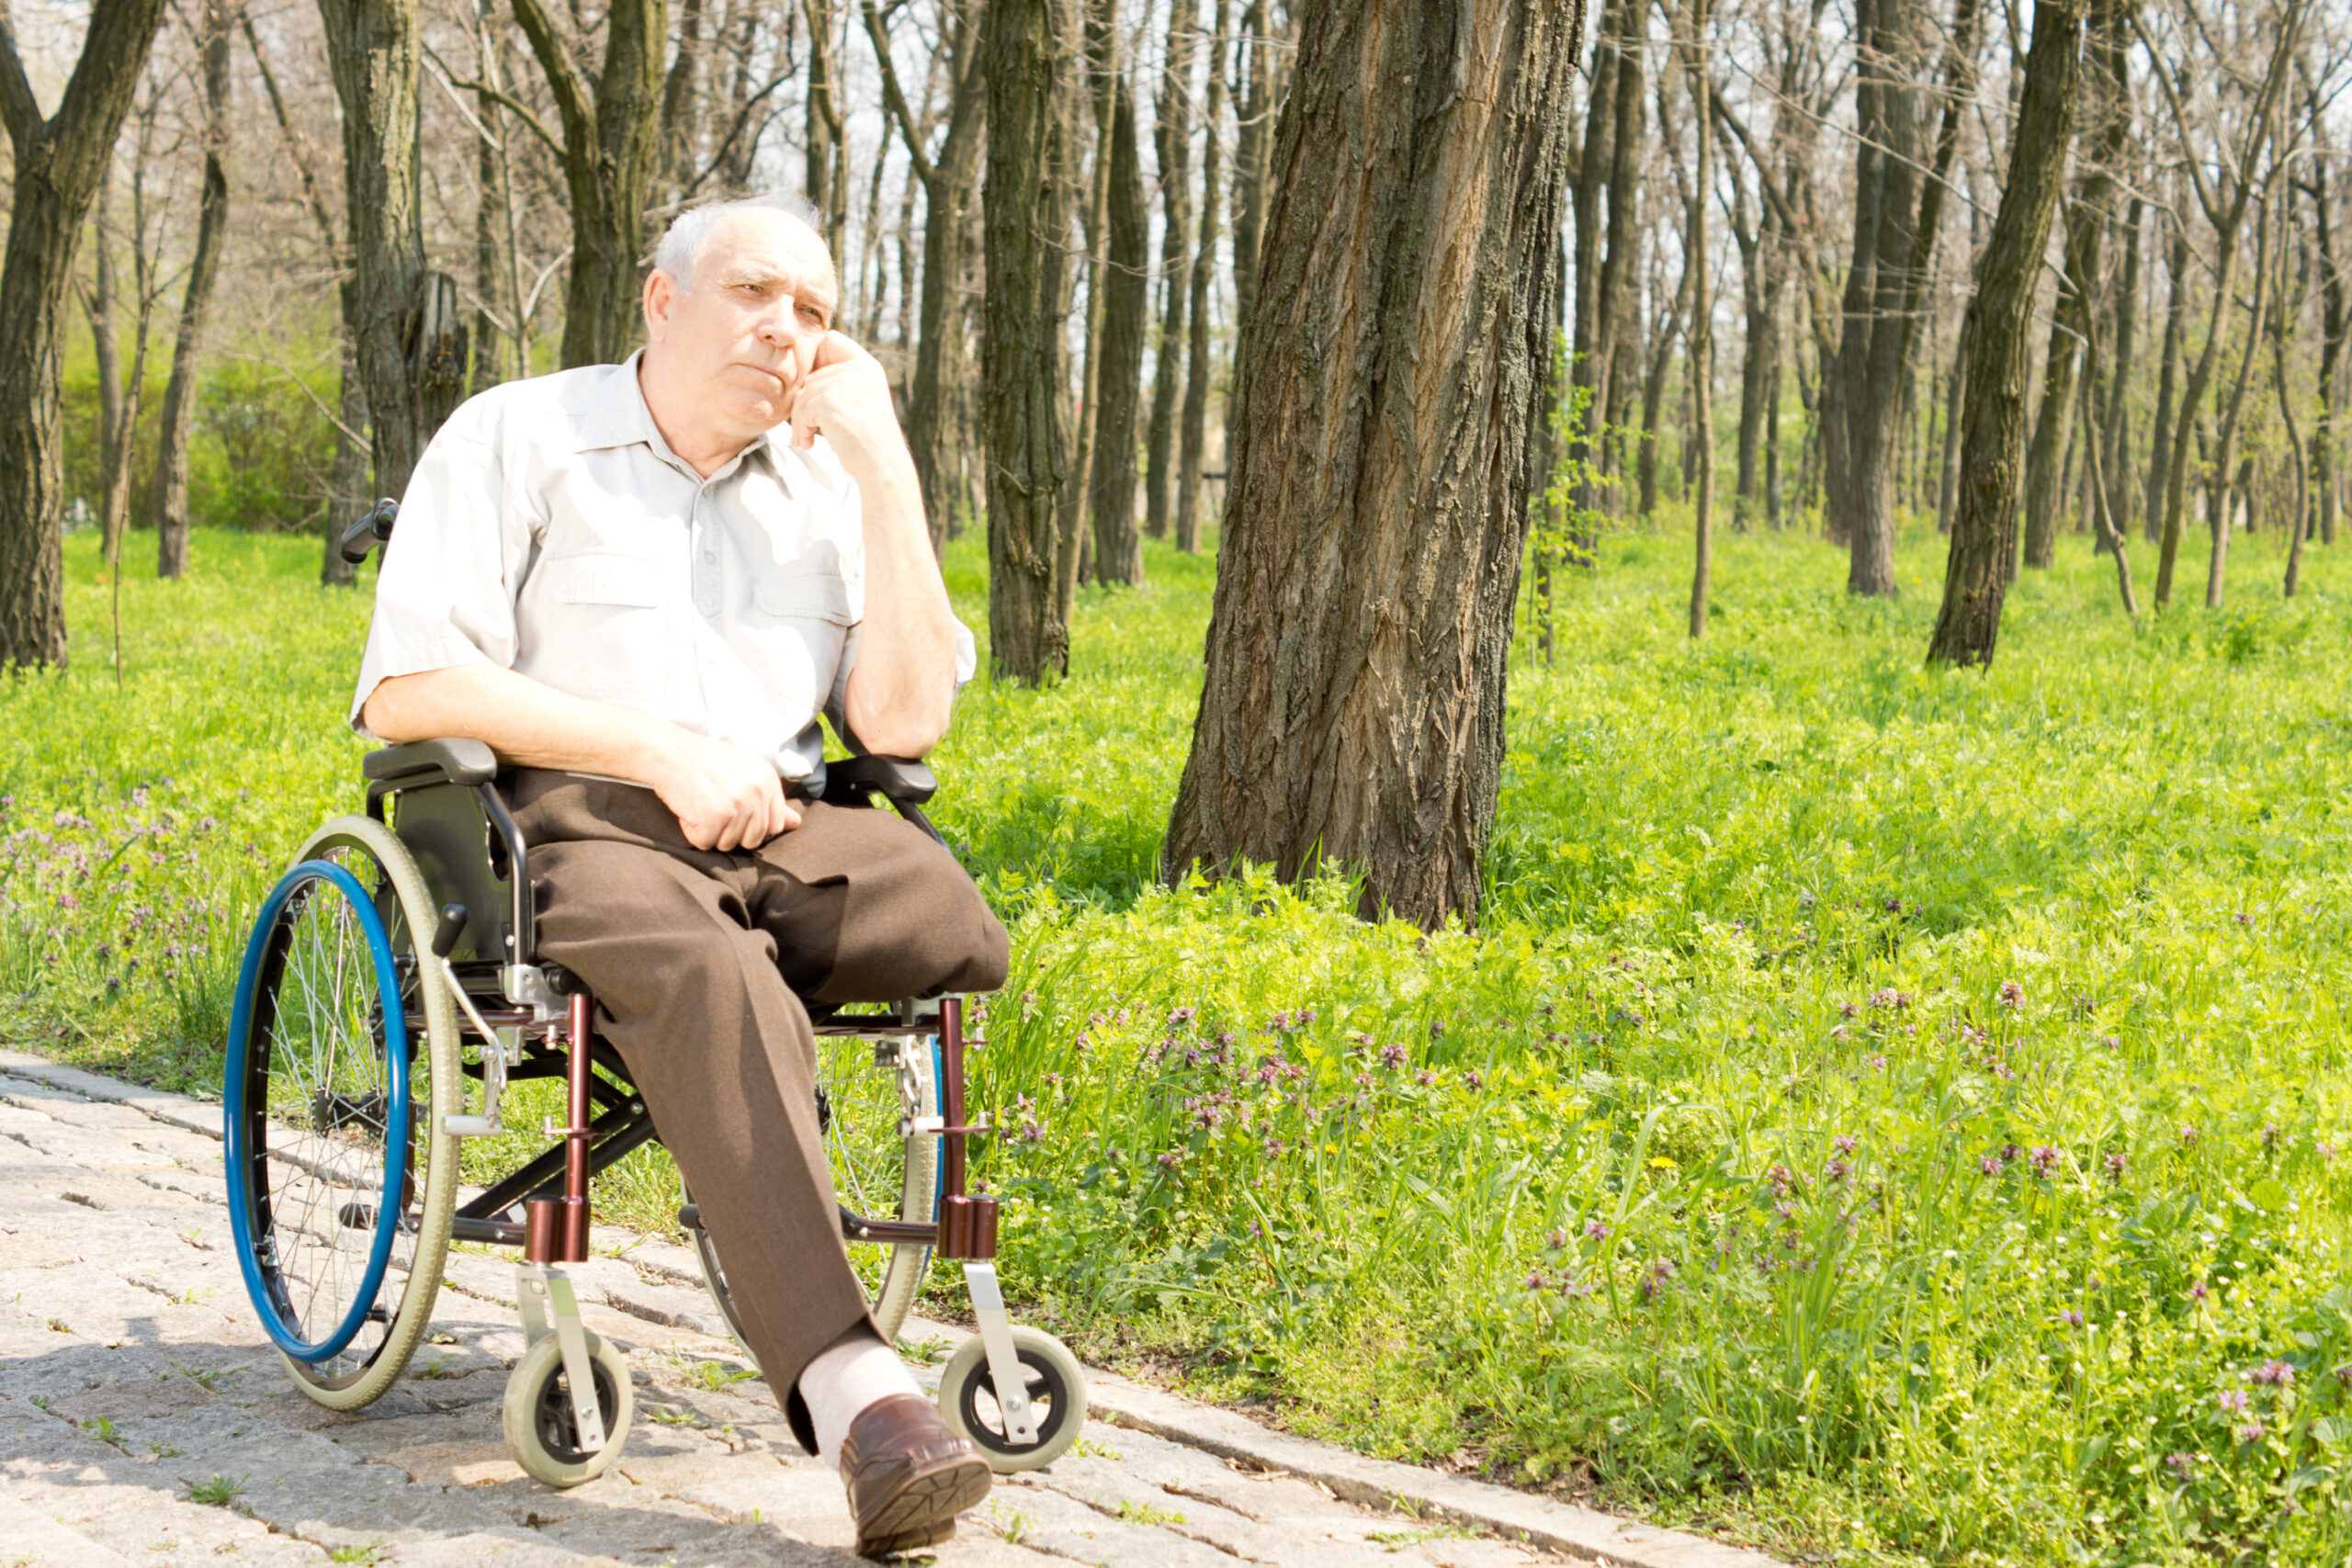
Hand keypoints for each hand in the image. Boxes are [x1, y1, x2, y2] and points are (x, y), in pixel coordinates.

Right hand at [647, 731, 801, 850]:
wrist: (667, 752)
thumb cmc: (702, 764)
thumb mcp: (744, 775)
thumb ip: (771, 801)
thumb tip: (797, 823)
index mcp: (768, 779)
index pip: (775, 825)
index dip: (751, 824)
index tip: (731, 808)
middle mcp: (758, 791)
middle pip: (753, 839)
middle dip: (730, 831)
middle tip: (711, 805)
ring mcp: (738, 805)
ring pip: (728, 844)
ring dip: (709, 831)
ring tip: (699, 804)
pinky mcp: (715, 817)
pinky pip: (705, 843)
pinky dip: (692, 832)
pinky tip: (688, 809)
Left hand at [782, 332, 913, 480]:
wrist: (882, 464)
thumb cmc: (868, 440)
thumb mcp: (861, 399)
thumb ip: (840, 381)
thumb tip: (803, 376)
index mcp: (867, 365)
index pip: (830, 340)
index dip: (817, 359)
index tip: (817, 388)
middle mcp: (858, 368)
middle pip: (811, 374)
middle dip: (805, 402)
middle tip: (808, 426)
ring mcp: (845, 382)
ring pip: (803, 393)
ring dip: (800, 419)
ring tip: (806, 439)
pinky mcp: (831, 400)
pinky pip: (801, 409)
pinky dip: (801, 429)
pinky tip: (809, 443)